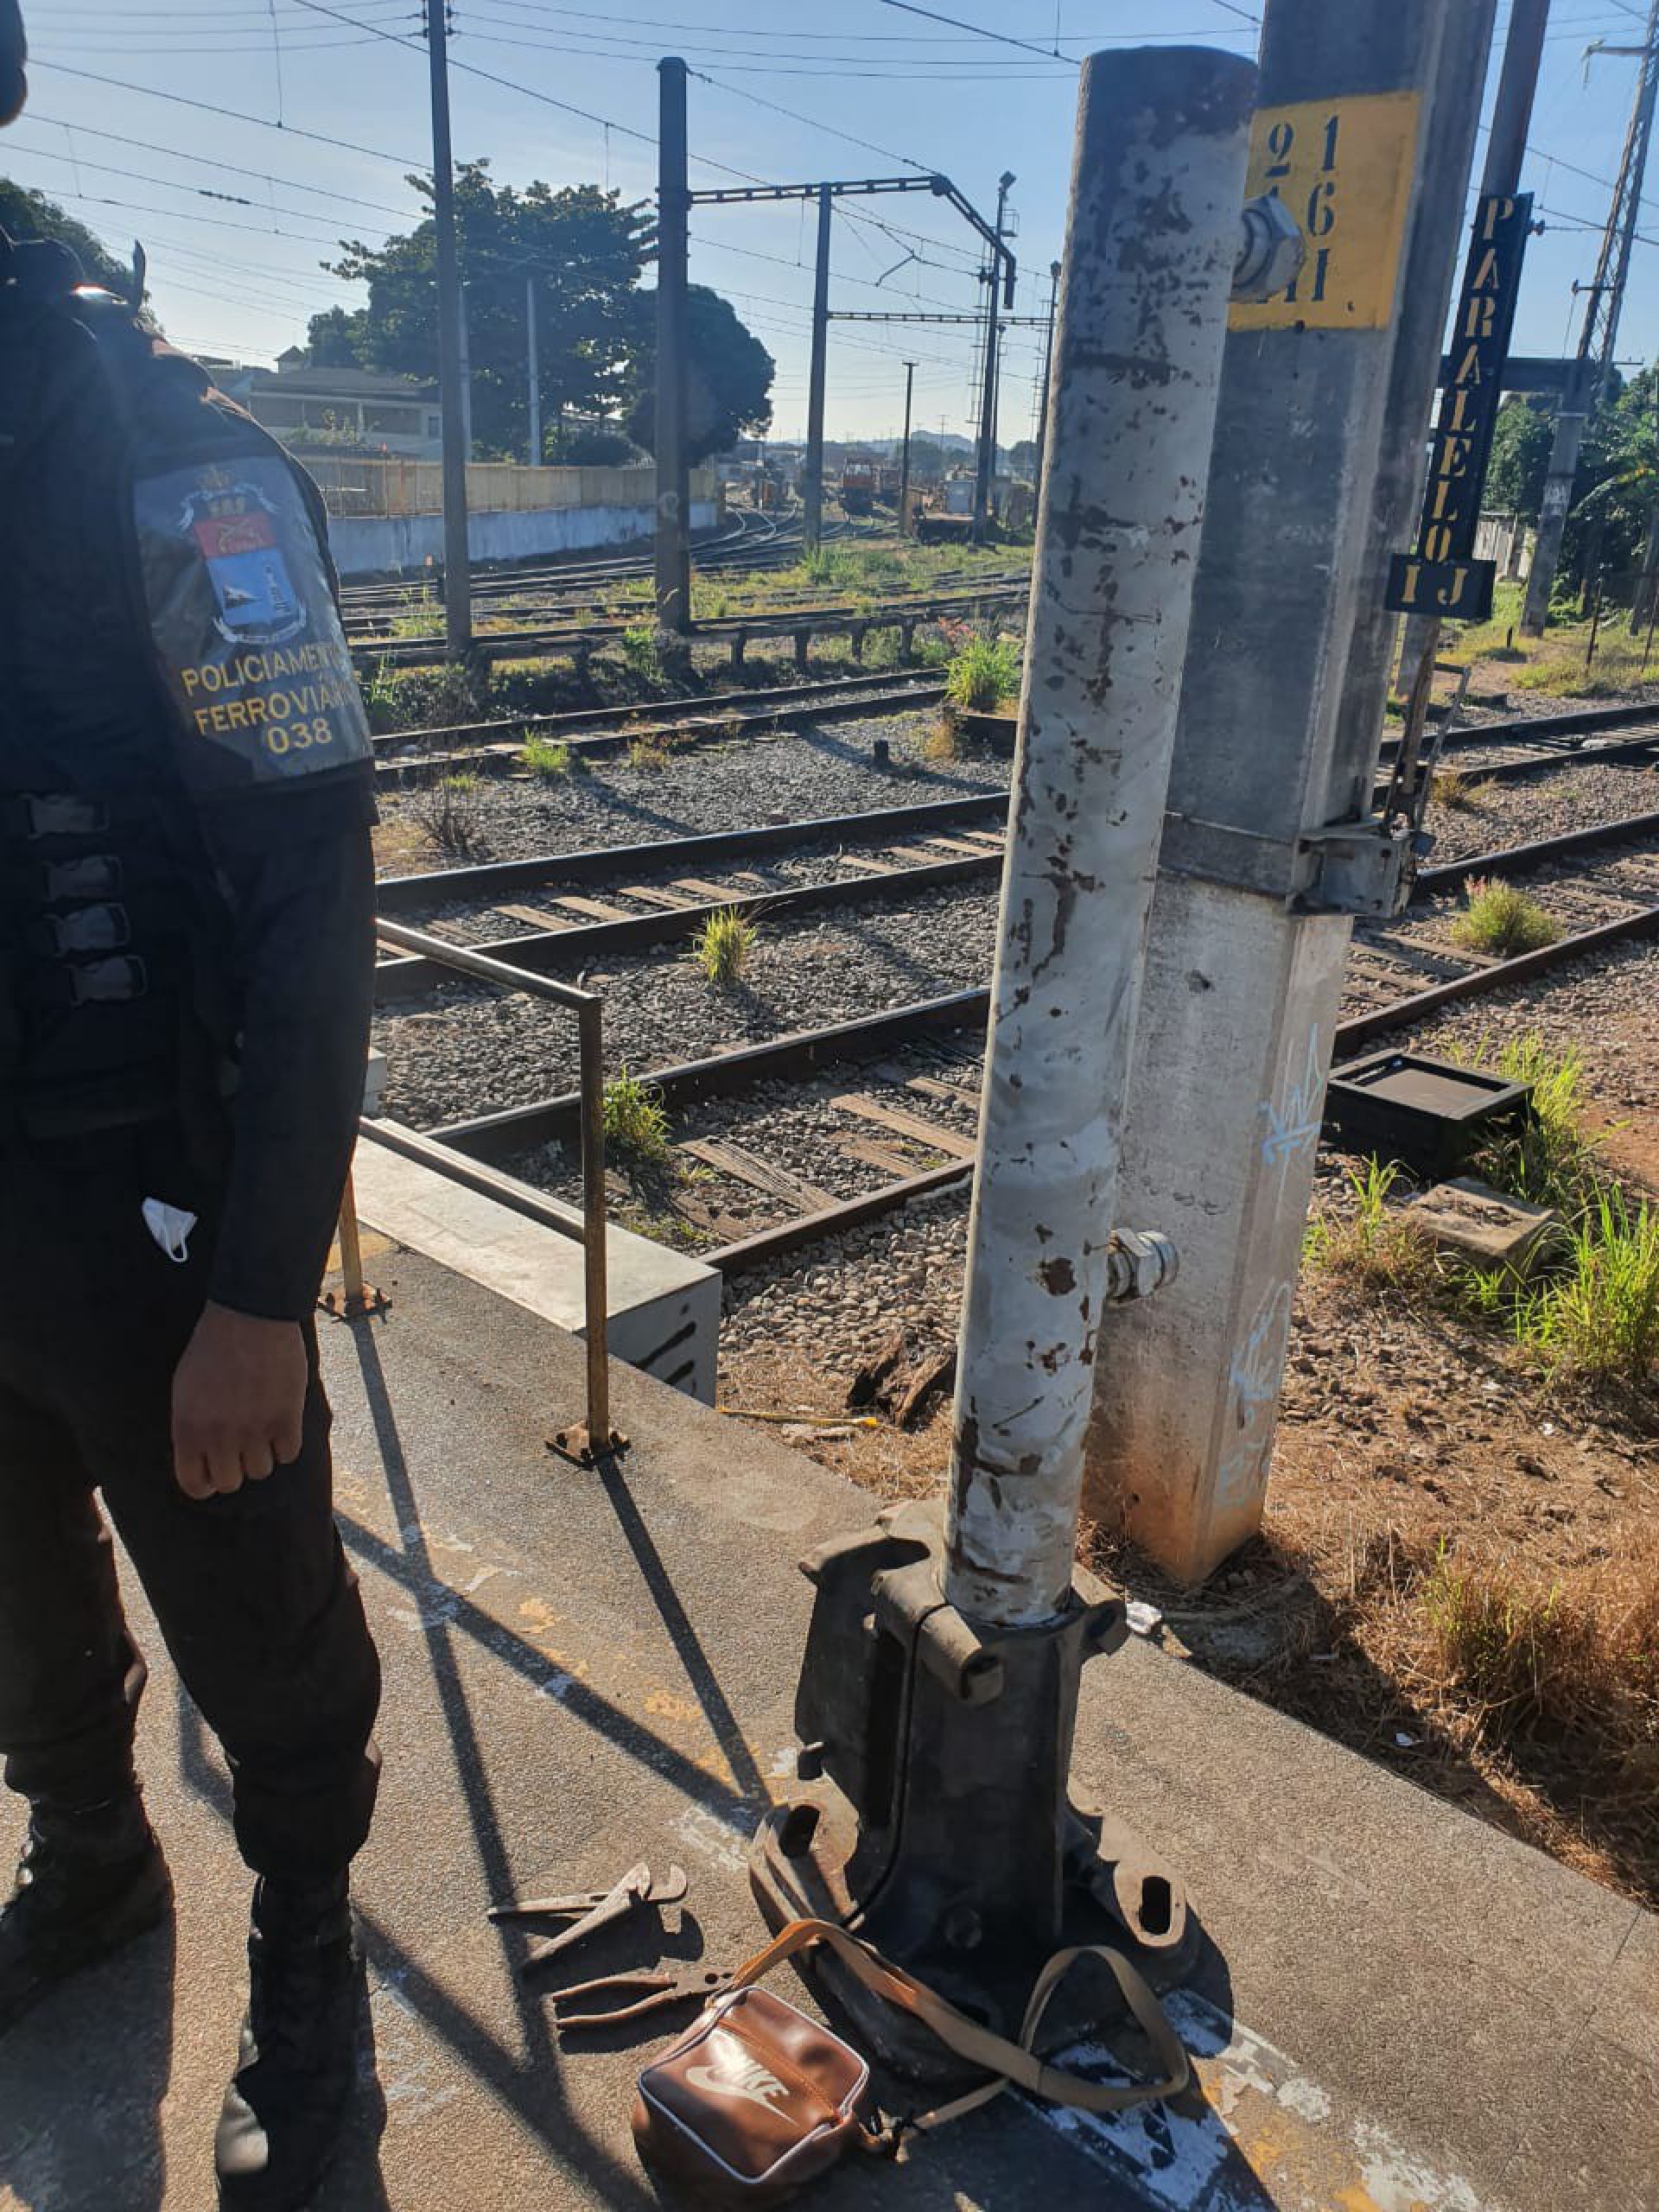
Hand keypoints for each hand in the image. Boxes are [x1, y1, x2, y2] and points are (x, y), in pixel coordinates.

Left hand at [171, 1302, 307, 1498]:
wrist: (250, 1316)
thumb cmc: (212, 1348)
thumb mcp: (184, 1390)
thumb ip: (189, 1427)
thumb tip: (200, 1458)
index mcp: (188, 1430)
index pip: (194, 1485)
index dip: (205, 1485)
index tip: (215, 1473)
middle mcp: (220, 1436)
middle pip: (230, 1483)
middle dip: (235, 1469)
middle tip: (241, 1449)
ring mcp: (254, 1430)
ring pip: (261, 1471)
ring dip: (262, 1454)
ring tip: (262, 1429)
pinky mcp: (286, 1419)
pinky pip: (288, 1454)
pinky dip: (286, 1443)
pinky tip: (281, 1422)